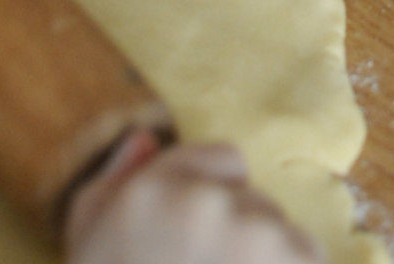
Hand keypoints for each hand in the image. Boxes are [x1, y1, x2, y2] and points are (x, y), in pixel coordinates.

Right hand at [65, 143, 322, 263]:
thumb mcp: (88, 238)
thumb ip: (115, 181)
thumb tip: (146, 141)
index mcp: (155, 189)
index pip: (225, 159)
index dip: (213, 201)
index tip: (194, 244)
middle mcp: (210, 203)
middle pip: (254, 203)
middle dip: (239, 240)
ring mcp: (258, 238)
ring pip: (283, 236)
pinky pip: (306, 259)